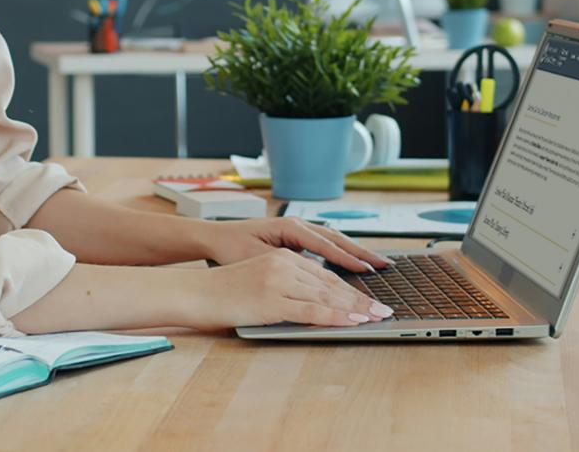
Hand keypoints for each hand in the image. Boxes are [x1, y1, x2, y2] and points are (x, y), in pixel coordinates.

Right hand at [190, 249, 393, 328]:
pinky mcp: (272, 301)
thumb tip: (314, 299)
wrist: (195, 292)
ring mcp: (278, 282)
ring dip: (355, 308)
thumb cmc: (223, 290)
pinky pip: (312, 311)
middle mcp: (284, 265)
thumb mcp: (259, 278)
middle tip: (384, 309)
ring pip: (326, 296)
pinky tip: (353, 321)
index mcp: (282, 257)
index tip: (370, 297)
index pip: (324, 273)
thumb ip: (286, 283)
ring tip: (376, 317)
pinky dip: (337, 317)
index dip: (351, 287)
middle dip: (360, 298)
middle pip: (331, 283)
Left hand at [200, 216, 392, 273]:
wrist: (215, 237)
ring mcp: (298, 230)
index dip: (346, 258)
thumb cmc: (232, 248)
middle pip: (336, 238)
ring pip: (333, 240)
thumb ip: (282, 264)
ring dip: (355, 252)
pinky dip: (341, 253)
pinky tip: (355, 264)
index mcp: (288, 227)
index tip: (366, 269)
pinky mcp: (296, 237)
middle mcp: (297, 225)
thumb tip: (308, 273)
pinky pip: (325, 245)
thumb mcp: (256, 258)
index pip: (324, 244)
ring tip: (377, 264)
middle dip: (360, 253)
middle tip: (383, 265)